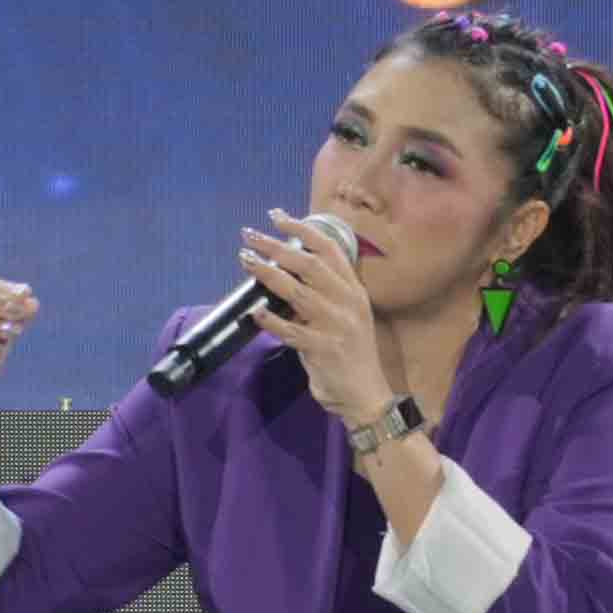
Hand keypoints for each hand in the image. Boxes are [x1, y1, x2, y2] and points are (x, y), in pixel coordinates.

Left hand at [238, 212, 394, 423]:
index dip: (302, 229)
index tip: (276, 216)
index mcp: (354, 290)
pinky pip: (291, 331)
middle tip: (250, 235)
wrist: (366, 396)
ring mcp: (337, 325)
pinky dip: (271, 320)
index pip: (330, 249)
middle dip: (276, 246)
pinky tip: (254, 312)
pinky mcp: (324, 349)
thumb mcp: (346, 315)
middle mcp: (348, 302)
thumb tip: (285, 272)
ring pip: (297, 292)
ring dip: (268, 274)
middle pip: (309, 264)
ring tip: (246, 261)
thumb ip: (323, 294)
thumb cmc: (350, 353)